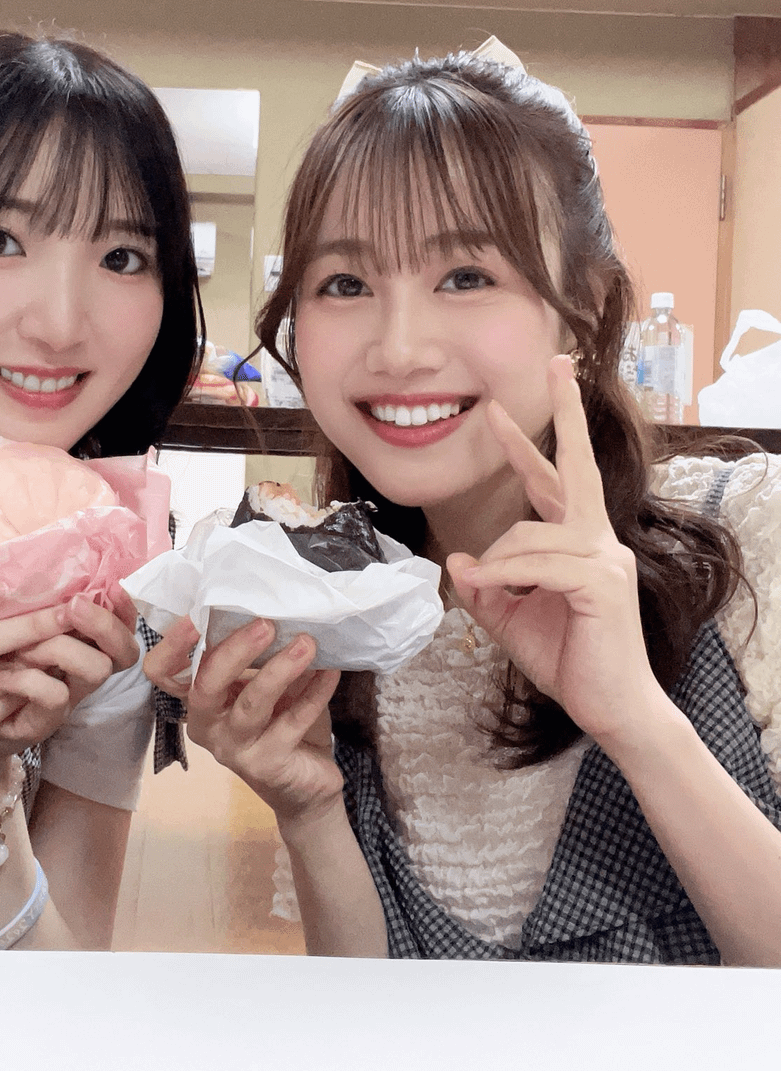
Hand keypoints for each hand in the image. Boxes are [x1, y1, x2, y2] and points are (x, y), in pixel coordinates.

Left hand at [0, 594, 140, 756]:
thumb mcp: (13, 627)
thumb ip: (33, 605)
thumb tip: (44, 566)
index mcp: (83, 646)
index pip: (123, 627)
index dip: (125, 608)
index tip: (112, 587)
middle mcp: (84, 672)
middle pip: (125, 651)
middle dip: (103, 624)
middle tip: (72, 607)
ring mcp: (69, 698)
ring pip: (96, 669)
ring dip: (60, 647)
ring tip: (23, 645)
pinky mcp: (45, 722)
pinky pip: (54, 696)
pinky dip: (27, 681)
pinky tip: (0, 676)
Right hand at [144, 616, 342, 824]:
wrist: (306, 783)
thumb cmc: (278, 722)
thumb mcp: (259, 684)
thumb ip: (255, 655)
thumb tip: (274, 607)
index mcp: (198, 699)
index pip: (163, 673)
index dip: (172, 644)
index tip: (197, 614)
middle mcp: (207, 726)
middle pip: (206, 685)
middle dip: (235, 650)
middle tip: (267, 624)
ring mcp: (235, 750)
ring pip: (252, 704)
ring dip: (281, 669)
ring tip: (307, 643)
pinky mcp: (267, 765)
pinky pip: (293, 722)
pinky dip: (315, 693)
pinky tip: (330, 671)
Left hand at [445, 354, 663, 749]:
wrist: (611, 709)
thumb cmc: (570, 661)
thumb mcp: (511, 619)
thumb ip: (486, 587)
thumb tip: (459, 559)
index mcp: (577, 541)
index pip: (551, 482)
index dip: (524, 445)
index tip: (495, 410)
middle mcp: (598, 539)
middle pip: (576, 466)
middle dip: (565, 412)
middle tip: (557, 361)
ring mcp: (605, 556)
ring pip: (529, 533)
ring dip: (498, 562)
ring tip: (490, 591)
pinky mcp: (601, 580)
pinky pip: (537, 563)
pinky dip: (506, 575)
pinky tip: (493, 589)